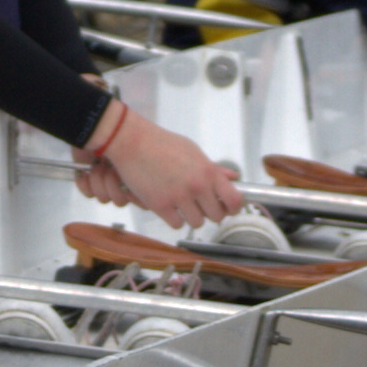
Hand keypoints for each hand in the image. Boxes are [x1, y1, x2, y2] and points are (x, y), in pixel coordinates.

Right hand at [93, 108, 243, 229]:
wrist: (132, 142)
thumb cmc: (161, 144)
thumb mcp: (192, 151)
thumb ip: (213, 168)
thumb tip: (233, 177)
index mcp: (208, 171)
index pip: (234, 200)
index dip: (233, 208)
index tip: (228, 207)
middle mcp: (197, 186)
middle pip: (216, 216)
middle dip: (209, 212)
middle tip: (200, 204)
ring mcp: (179, 197)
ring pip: (196, 223)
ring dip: (190, 216)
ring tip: (181, 204)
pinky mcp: (160, 206)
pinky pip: (177, 224)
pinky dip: (173, 218)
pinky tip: (169, 206)